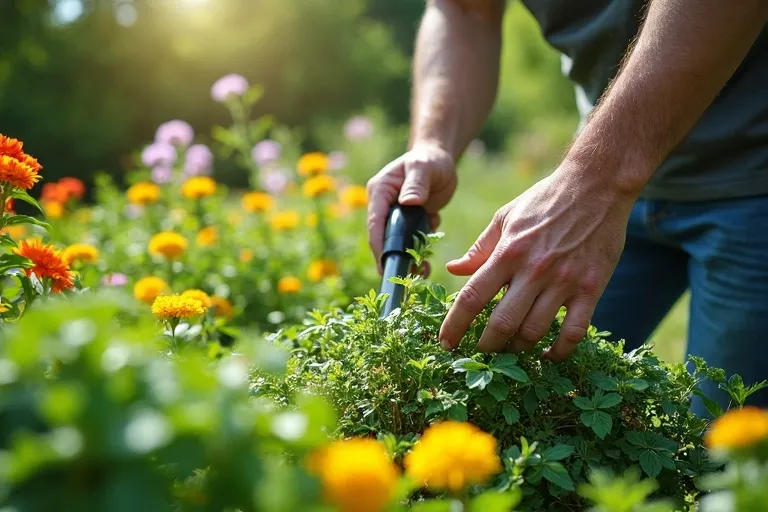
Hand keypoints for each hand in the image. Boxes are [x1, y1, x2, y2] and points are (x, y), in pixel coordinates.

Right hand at [367, 143, 457, 272]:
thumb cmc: (429, 159)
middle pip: (384, 237)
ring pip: (399, 242)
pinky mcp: (409, 222)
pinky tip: (431, 251)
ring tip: (424, 271)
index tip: (384, 264)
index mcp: (380, 191)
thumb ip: (416, 183)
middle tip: (406, 275)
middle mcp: (383, 205)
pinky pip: (413, 241)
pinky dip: (422, 249)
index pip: (375, 221)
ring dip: (411, 257)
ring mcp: (396, 215)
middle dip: (395, 256)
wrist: (439, 160)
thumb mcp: (424, 167)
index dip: (378, 244)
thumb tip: (408, 202)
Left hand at [438, 167, 633, 361]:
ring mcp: (564, 281)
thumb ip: (480, 248)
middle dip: (486, 346)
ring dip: (518, 349)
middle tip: (480, 354)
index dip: (454, 325)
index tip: (446, 344)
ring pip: (534, 332)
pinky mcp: (591, 288)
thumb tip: (453, 269)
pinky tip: (548, 356)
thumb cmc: (545, 200)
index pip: (472, 297)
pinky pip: (573, 332)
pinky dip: (559, 352)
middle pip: (501, 323)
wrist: (597, 185)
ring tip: (511, 351)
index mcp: (508, 252)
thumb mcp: (506, 217)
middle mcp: (533, 269)